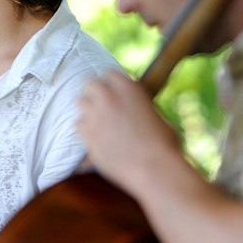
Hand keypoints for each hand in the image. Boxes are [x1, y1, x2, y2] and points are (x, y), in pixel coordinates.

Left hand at [76, 70, 181, 194]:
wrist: (155, 169)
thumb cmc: (165, 144)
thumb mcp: (157, 115)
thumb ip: (140, 106)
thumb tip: (134, 109)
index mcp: (129, 88)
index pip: (110, 73)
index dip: (112, 83)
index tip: (115, 92)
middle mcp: (109, 98)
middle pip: (90, 84)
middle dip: (95, 92)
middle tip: (103, 104)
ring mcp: (96, 116)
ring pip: (80, 102)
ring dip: (88, 108)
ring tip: (98, 120)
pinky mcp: (88, 136)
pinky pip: (78, 125)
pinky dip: (84, 129)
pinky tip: (94, 136)